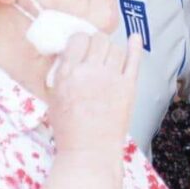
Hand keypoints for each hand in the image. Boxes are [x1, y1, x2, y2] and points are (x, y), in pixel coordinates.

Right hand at [48, 32, 142, 156]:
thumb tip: (68, 55)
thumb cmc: (69, 129)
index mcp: (68, 74)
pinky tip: (135, 38)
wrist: (89, 150)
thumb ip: (61, 74)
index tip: (82, 45)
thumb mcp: (54, 97)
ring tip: (108, 58)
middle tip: (96, 51)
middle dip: (97, 42)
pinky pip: (134, 60)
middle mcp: (90, 72)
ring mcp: (111, 78)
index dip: (81, 40)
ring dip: (112, 49)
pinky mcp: (128, 87)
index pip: (78, 39)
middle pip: (99, 39)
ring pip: (116, 48)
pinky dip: (135, 47)